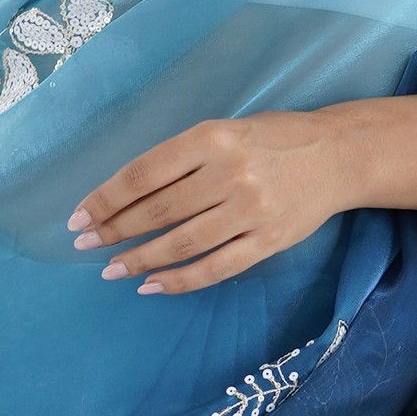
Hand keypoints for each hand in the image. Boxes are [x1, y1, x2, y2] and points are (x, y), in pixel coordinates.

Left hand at [69, 92, 416, 293]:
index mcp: (213, 138)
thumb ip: (182, 158)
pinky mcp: (267, 241)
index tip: (79, 216)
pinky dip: (179, 280)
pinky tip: (151, 285)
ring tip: (112, 269)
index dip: (106, 197)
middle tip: (84, 244)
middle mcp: (230, 173)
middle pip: (158, 210)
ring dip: (139, 258)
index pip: (145, 173)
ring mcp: (250, 211)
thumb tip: (125, 195)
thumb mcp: (225, 130)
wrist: (337, 156)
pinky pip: (214, 268)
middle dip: (114, 229)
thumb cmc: (272, 140)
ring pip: (181, 243)